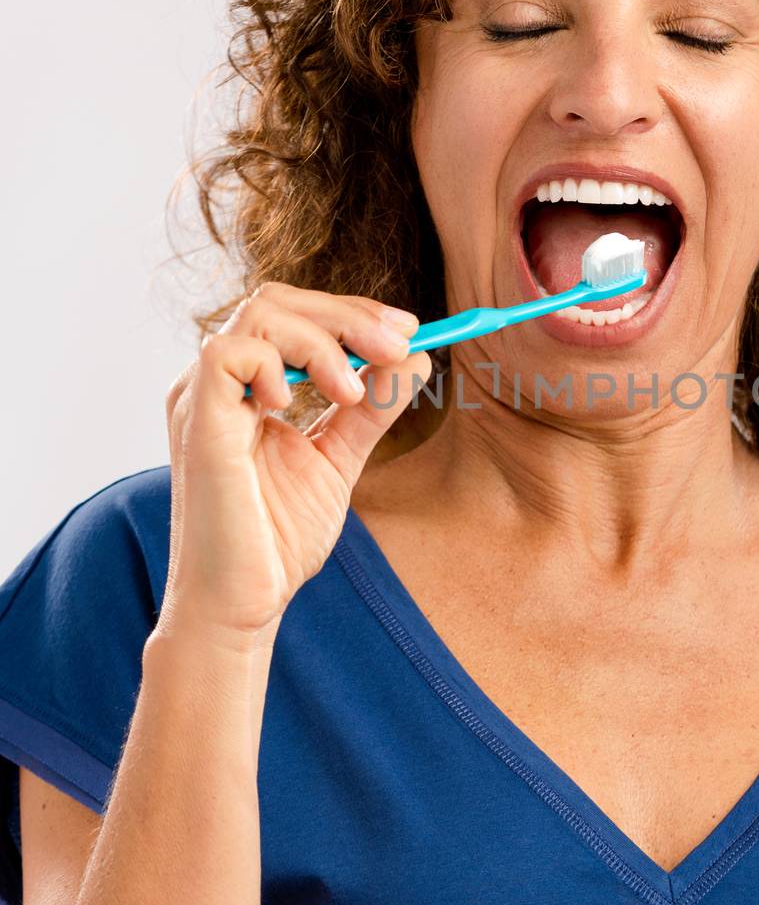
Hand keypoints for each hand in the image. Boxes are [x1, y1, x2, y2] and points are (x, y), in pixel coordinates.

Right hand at [157, 282, 429, 646]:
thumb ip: (371, 410)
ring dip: (323, 339)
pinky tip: (297, 403)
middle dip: (348, 314)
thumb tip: (415, 359)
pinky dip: (273, 361)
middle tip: (398, 343)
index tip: (408, 329)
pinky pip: (226, 353)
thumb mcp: (338, 460)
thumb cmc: (276, 540)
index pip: (295, 315)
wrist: (243, 604)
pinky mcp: (197, 421)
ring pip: (258, 313)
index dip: (353, 313)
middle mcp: (219, 384)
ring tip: (352, 391)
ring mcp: (202, 398)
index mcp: (246, 387)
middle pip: (278, 300)